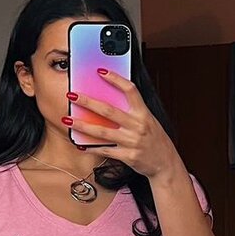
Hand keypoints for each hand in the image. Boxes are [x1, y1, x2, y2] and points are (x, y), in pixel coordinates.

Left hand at [63, 69, 182, 178]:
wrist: (166, 164)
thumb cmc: (155, 140)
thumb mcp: (149, 121)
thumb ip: (132, 111)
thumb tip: (110, 98)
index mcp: (143, 113)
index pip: (130, 90)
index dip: (116, 79)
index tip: (100, 71)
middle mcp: (138, 126)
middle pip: (109, 111)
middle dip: (88, 102)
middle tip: (72, 94)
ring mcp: (132, 142)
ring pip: (103, 132)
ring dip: (83, 125)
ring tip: (67, 119)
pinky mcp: (128, 156)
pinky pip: (106, 151)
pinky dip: (92, 148)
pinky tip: (80, 144)